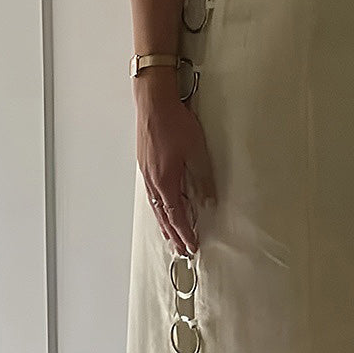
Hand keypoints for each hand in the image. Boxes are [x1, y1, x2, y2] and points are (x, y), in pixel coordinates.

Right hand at [136, 86, 216, 256]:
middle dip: (173, 234)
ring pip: (156, 206)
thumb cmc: (173, 122)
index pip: (176, 215)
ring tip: (170, 236)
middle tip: (181, 250)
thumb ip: (203, 178)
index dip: (185, 232)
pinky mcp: (146, 163)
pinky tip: (162, 206)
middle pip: (163, 216)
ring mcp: (147, 172)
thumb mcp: (196, 152)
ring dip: (164, 223)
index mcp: (165, 181)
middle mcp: (153, 181)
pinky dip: (159, 207)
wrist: (153, 102)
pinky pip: (152, 194)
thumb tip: (207, 200)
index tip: (191, 246)